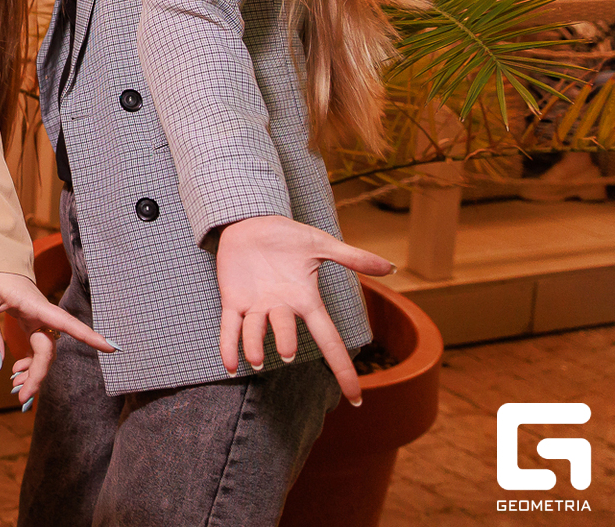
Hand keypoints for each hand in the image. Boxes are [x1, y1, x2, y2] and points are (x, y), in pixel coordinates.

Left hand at [0, 270, 114, 409]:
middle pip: (48, 349)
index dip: (88, 336)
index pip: (66, 322)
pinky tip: (16, 374)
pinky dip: (28, 363)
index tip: (111, 347)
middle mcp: (39, 313)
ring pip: (43, 351)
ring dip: (33, 373)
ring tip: (19, 392)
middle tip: (23, 399)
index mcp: (34, 304)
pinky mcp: (28, 320)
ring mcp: (35, 317)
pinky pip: (35, 347)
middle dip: (39, 376)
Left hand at [214, 214, 395, 404]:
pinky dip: (228, 346)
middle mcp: (282, 308)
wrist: (251, 221)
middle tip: (286, 355)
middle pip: (286, 331)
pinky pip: (229, 327)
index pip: (329, 339)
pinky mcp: (232, 299)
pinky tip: (230, 368)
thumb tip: (391, 268)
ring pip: (255, 331)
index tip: (356, 398)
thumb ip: (353, 258)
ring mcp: (256, 306)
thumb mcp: (321, 244)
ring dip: (253, 346)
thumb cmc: (287, 236)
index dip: (342, 368)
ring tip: (255, 361)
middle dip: (286, 342)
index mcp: (305, 301)